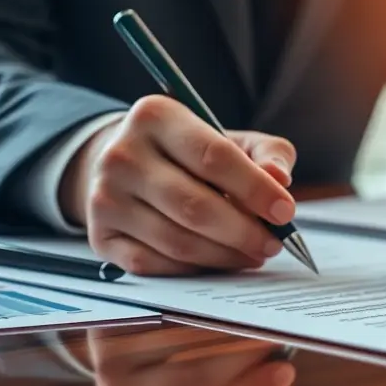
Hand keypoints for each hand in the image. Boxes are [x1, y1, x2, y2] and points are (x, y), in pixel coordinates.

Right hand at [60, 95, 298, 274]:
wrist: (125, 164)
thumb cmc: (191, 153)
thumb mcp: (232, 139)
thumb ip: (266, 154)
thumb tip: (280, 180)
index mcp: (155, 116)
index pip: (214, 157)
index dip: (255, 189)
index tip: (285, 212)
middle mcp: (121, 154)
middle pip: (195, 206)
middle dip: (244, 231)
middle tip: (273, 243)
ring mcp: (105, 198)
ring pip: (177, 242)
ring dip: (225, 255)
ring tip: (253, 254)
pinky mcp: (100, 236)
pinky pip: (155, 265)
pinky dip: (194, 269)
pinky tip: (218, 261)